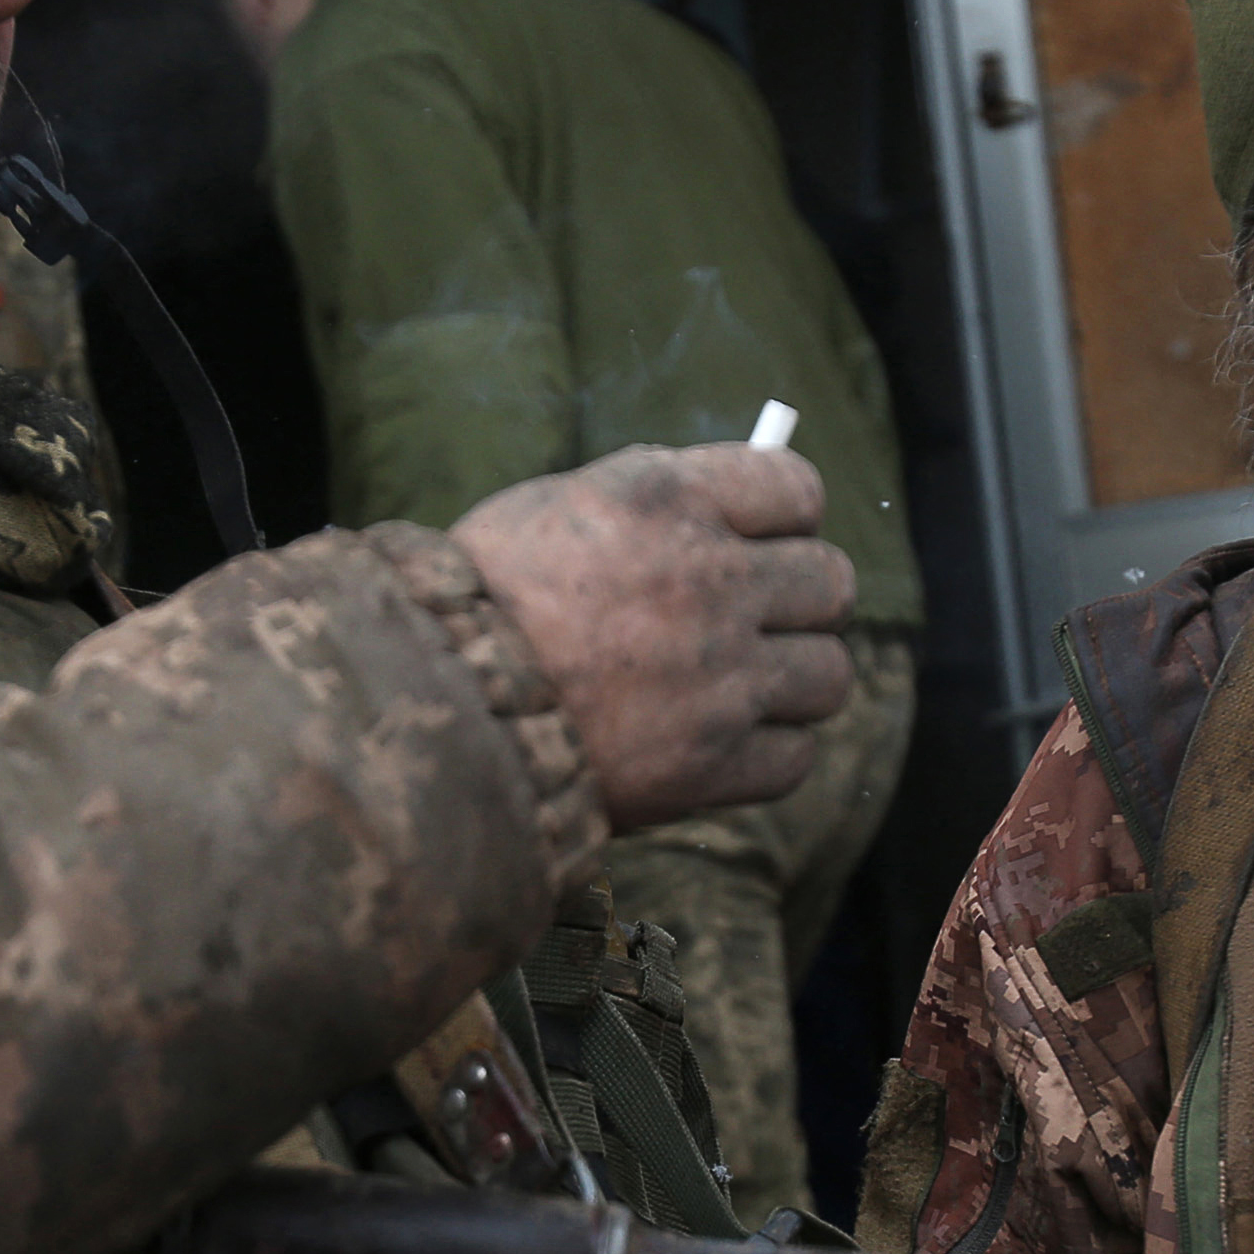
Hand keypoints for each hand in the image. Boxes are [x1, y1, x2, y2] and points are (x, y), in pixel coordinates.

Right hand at [451, 444, 853, 829]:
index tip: (770, 538)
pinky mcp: (712, 765)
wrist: (422, 710)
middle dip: (801, 600)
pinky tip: (719, 746)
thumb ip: (654, 496)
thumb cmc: (474, 603)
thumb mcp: (557, 506)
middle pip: (831, 582)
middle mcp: (711, 581)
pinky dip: (766, 756)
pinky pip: (794, 758)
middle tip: (757, 619)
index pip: (797, 488)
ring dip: (794, 682)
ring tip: (740, 690)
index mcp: (670, 500)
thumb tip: (735, 502)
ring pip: (828, 675)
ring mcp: (721, 678)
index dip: (790, 517)